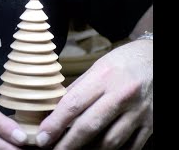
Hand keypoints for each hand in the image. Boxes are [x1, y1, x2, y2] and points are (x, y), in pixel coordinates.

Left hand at [36, 40, 152, 149]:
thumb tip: (56, 110)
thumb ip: (78, 89)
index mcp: (104, 77)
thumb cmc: (123, 62)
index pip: (73, 104)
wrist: (156, 58)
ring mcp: (139, 111)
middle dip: (68, 144)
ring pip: (110, 141)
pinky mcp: (152, 123)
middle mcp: (122, 94)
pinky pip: (131, 146)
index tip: (42, 138)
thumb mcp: (97, 68)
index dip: (55, 124)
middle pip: (90, 126)